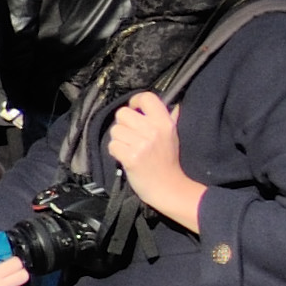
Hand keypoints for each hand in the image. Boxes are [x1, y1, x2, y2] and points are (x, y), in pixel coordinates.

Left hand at [107, 90, 202, 228]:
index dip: (135, 101)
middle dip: (123, 124)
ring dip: (119, 140)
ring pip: (115, 130)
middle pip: (122, 113)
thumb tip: (171, 103)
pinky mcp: (130, 157)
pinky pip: (112, 146)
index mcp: (165, 122)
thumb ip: (169, 118)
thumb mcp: (173, 135)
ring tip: (130, 148)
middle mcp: (153, 130)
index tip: (135, 110)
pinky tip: (125, 157)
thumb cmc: (168, 161)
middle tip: (131, 136)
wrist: (169, 188)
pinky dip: (116, 152)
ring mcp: (141, 144)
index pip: (146, 97)